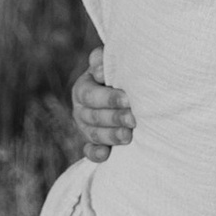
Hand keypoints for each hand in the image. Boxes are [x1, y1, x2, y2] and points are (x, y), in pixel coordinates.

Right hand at [72, 46, 134, 160]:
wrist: (125, 91)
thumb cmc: (120, 73)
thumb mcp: (111, 64)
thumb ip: (102, 60)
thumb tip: (100, 69)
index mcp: (83, 88)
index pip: (90, 95)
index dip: (108, 98)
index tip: (128, 100)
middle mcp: (81, 109)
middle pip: (93, 116)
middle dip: (114, 118)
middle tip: (134, 119)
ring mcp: (85, 128)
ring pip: (94, 134)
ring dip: (111, 136)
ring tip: (129, 136)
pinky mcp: (93, 144)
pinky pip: (90, 151)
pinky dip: (96, 154)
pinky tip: (106, 154)